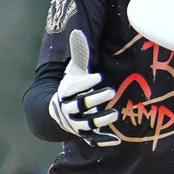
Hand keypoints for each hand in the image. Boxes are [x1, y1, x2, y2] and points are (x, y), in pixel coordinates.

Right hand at [49, 30, 119, 144]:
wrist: (57, 113)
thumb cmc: (70, 88)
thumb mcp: (73, 72)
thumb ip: (78, 54)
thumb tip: (78, 32)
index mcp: (65, 93)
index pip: (74, 88)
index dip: (85, 83)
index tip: (98, 76)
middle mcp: (69, 110)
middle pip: (81, 105)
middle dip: (95, 99)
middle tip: (112, 91)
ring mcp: (76, 123)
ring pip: (88, 123)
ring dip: (101, 119)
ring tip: (115, 114)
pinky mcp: (84, 134)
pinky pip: (93, 140)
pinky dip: (103, 141)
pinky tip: (117, 141)